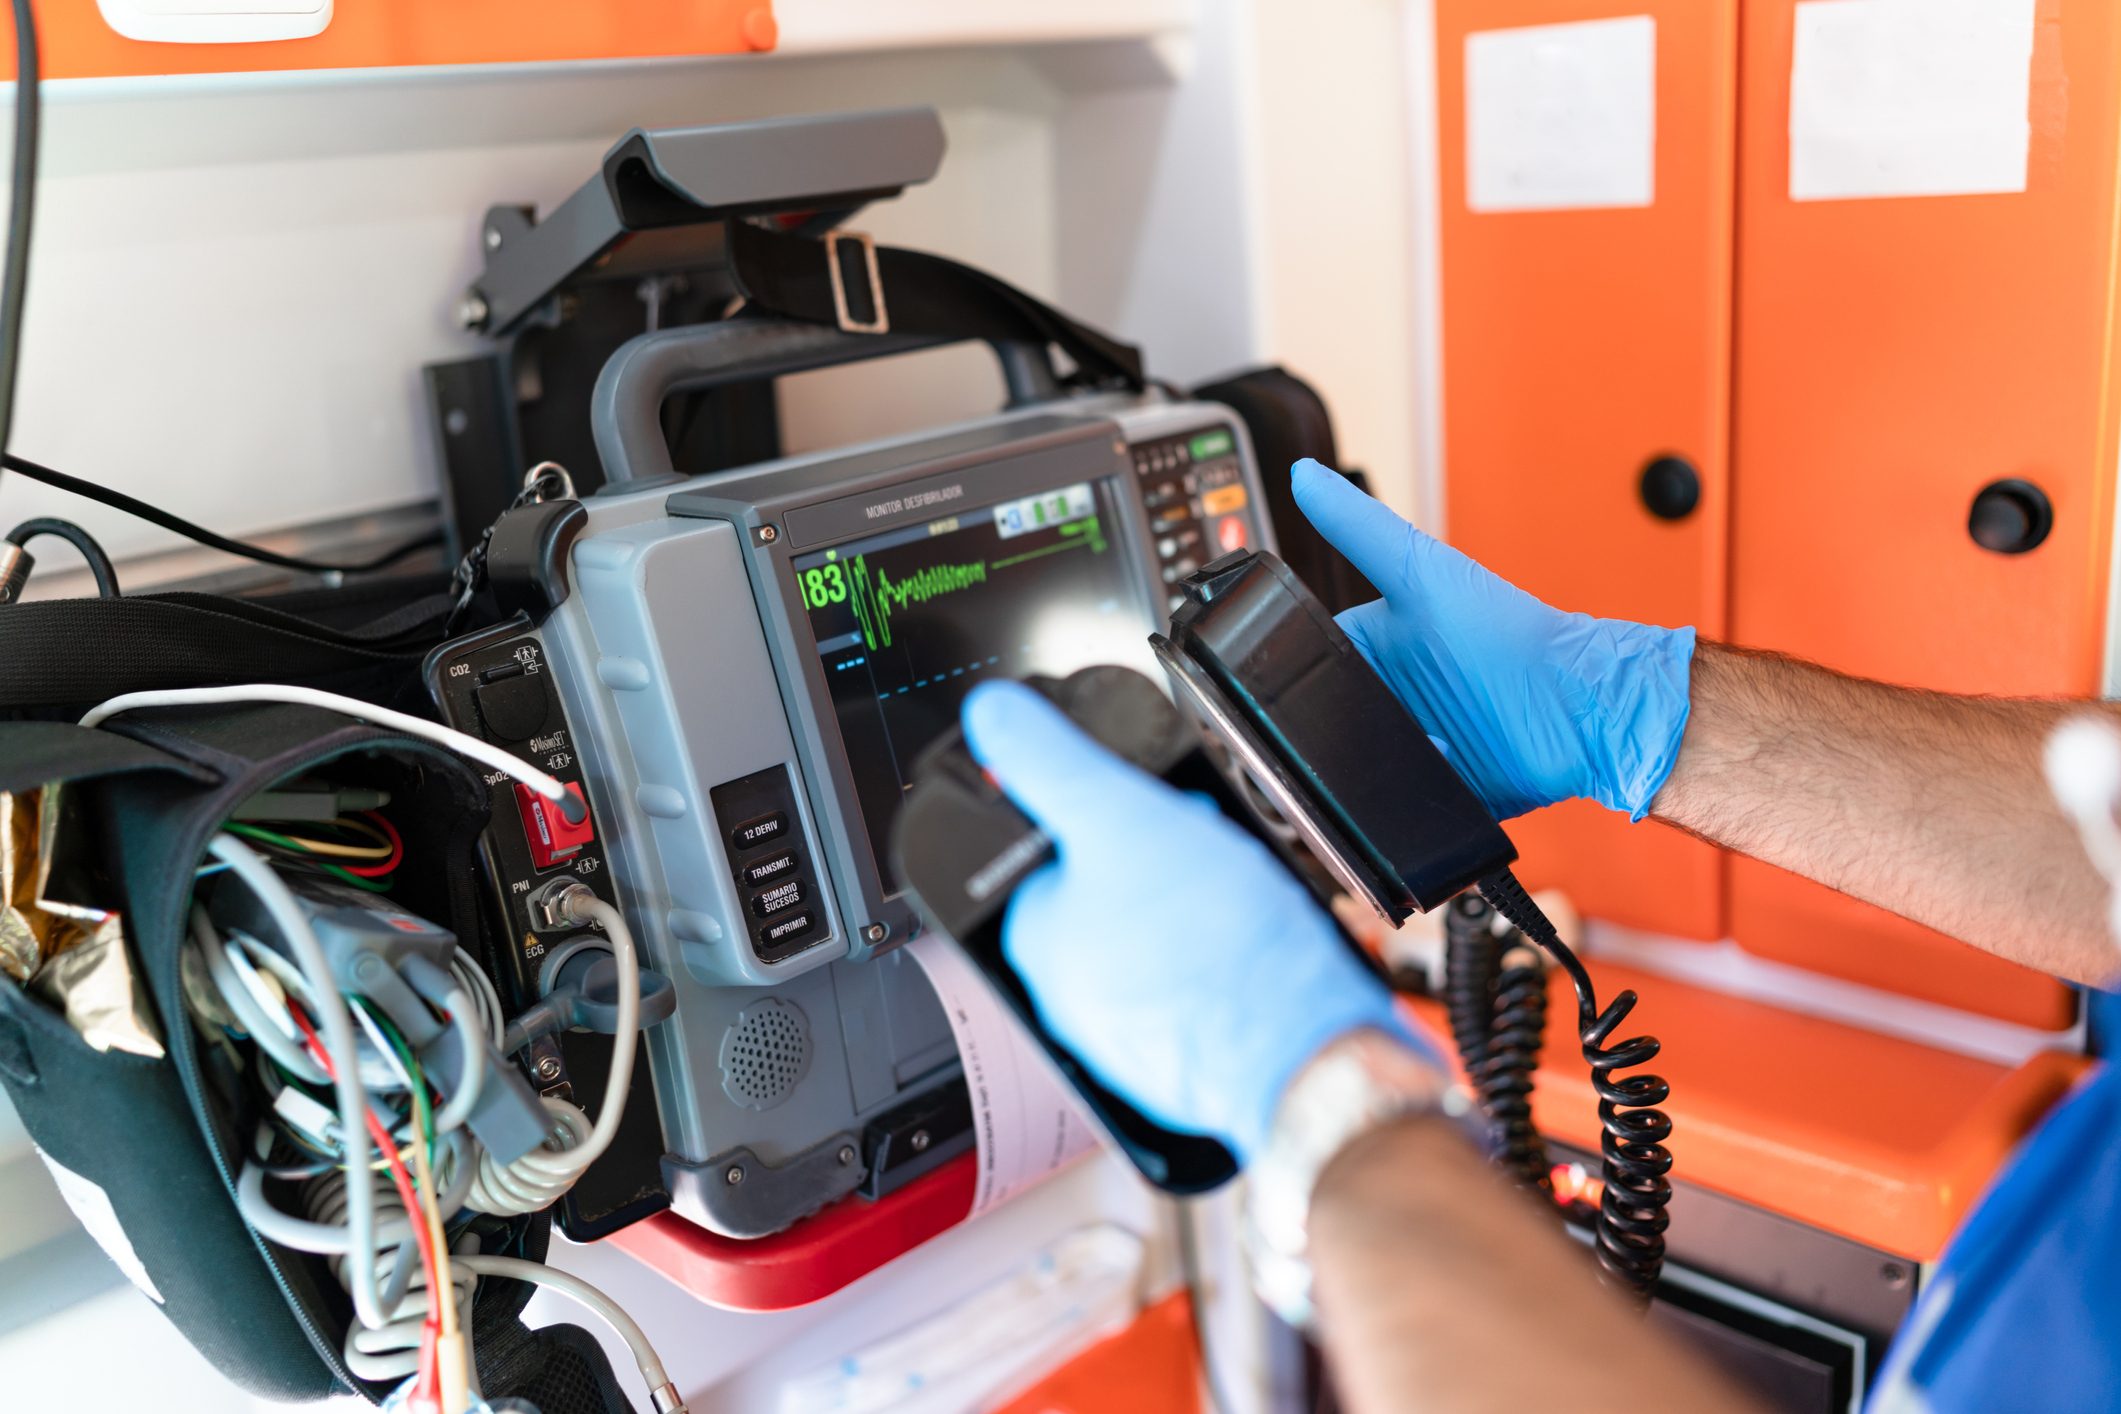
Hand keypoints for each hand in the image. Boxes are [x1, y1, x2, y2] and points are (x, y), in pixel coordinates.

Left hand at [961, 680, 1426, 1161]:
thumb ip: (1049, 762)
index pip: (1056, 849)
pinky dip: (1227, 959)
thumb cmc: (1217, 946)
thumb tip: (990, 717)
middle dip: (1163, 859)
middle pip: (1114, 889)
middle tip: (1207, 851)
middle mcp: (1069, 996)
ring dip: (1199, 907)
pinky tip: (1256, 949)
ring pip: (1161, 935)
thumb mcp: (1120, 815)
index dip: (1113, 814)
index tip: (1156, 810)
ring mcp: (1129, 1032)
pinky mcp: (1188, 1053)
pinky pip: (1202, 983)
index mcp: (1036, 939)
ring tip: (1239, 901)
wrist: (1306, 1048)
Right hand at [1291, 459, 1695, 820]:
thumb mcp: (1421, 574)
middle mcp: (1390, 696)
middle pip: (1325, 719)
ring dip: (1350, 774)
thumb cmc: (1508, 635)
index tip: (1268, 687)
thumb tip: (1304, 476)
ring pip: (1351, 769)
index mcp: (1377, 644)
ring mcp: (1412, 744)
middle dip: (1317, 734)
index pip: (1309, 658)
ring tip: (1370, 766)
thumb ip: (1359, 527)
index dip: (1287, 672)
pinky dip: (1385, 806)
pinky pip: (1391, 809)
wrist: (1579, 711)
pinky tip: (1399, 792)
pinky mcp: (1436, 789)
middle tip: (1326, 739)